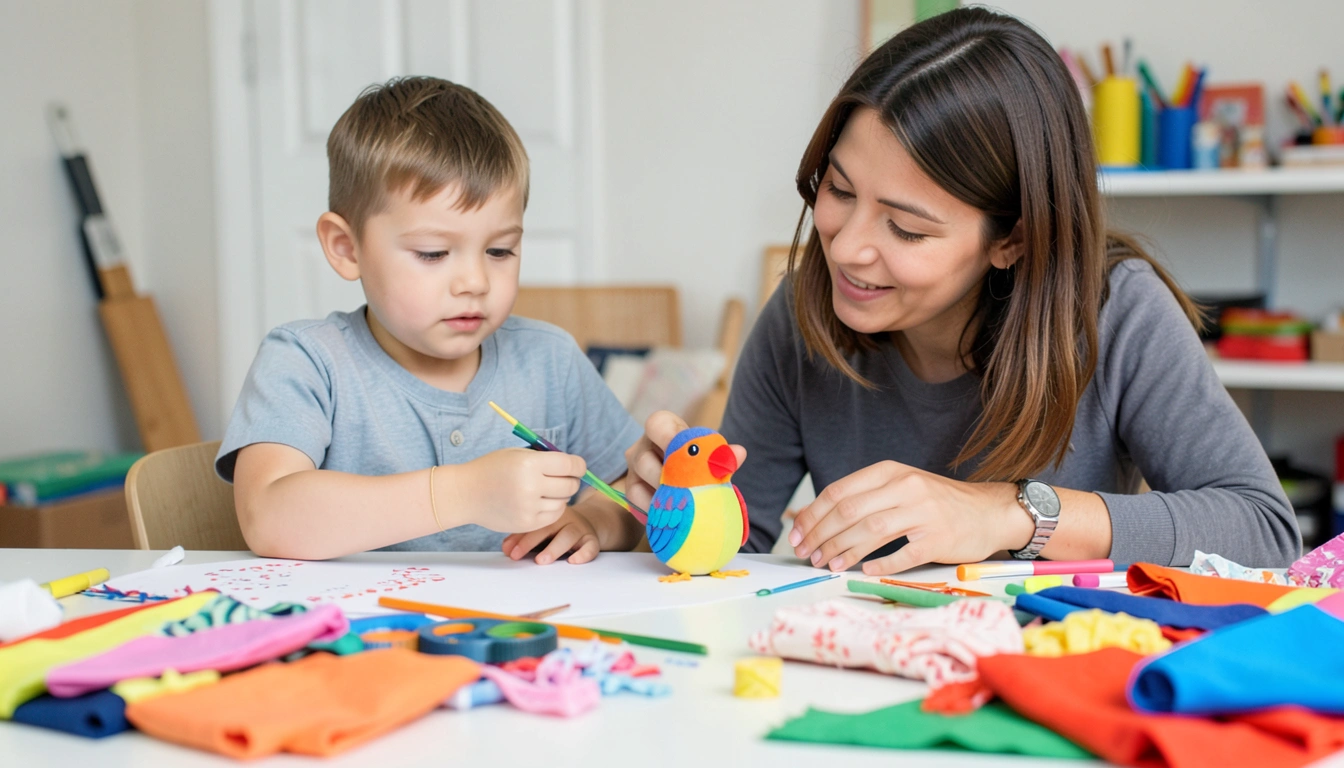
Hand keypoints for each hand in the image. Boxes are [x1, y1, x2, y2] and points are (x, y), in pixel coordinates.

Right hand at [444, 448, 585, 532]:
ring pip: (563, 502)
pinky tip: (542, 501)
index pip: (569, 465)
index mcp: (530, 464)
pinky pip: (553, 516)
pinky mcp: (526, 523)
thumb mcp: (517, 454)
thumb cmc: (492, 469)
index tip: (578, 467)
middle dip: (572, 480)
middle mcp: (531, 486)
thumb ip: (545, 458)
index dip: (579, 465)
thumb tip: (575, 466)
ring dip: (561, 495)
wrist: (465, 493)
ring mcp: (528, 507)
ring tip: (547, 489)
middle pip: (570, 485)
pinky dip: (553, 508)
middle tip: (565, 478)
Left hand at [502, 507, 600, 564]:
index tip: (508, 551)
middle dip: (530, 542)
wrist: (589, 522)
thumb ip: (522, 537)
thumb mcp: (541, 529)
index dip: (519, 537)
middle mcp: (565, 519)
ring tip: (541, 560)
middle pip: (548, 528)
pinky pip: (591, 546)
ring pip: (568, 536)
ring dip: (554, 548)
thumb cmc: (558, 528)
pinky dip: (583, 554)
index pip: (533, 524)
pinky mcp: (592, 540)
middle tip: (517, 555)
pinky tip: (573, 561)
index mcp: (549, 514)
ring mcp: (579, 529)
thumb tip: (506, 549)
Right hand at [624, 410, 745, 510]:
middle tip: (689, 488)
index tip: (687, 451)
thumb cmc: (696, 462)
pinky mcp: (632, 493)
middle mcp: (642, 448)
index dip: (669, 437)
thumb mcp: (708, 455)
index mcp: (662, 430)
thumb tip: (739, 453)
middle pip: (643, 460)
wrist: (684, 480)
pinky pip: (636, 504)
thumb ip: (721, 456)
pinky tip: (671, 517)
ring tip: (683, 507)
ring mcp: (633, 472)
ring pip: (636, 485)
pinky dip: (653, 512)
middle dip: (666, 477)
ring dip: (661, 498)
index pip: (657, 424)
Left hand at [789, 460, 1025, 575]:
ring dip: (841, 551)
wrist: (989, 512)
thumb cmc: (937, 502)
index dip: (813, 516)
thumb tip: (815, 519)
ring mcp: (924, 513)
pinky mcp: (938, 539)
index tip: (797, 535)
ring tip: (826, 565)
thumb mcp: (901, 486)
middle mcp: (905, 488)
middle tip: (806, 554)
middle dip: (821, 536)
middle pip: (849, 512)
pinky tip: (862, 570)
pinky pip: (902, 554)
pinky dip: (879, 564)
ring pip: (871, 532)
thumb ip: (865, 497)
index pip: (839, 492)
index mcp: (890, 472)